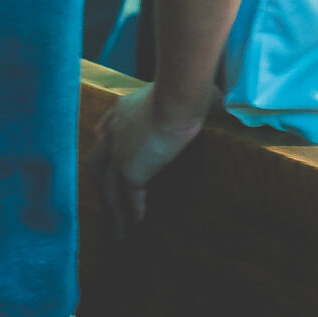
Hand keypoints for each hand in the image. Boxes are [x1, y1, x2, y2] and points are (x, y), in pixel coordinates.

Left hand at [93, 83, 204, 235]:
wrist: (177, 99)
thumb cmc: (185, 89)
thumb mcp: (179, 92)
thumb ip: (187, 98)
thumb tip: (220, 97)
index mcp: (122, 110)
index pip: (105, 130)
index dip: (104, 144)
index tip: (105, 155)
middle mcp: (114, 132)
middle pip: (97, 163)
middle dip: (100, 180)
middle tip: (104, 197)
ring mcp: (118, 153)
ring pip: (107, 186)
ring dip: (111, 207)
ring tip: (117, 227)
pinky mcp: (129, 170)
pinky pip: (128, 197)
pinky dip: (131, 212)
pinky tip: (136, 224)